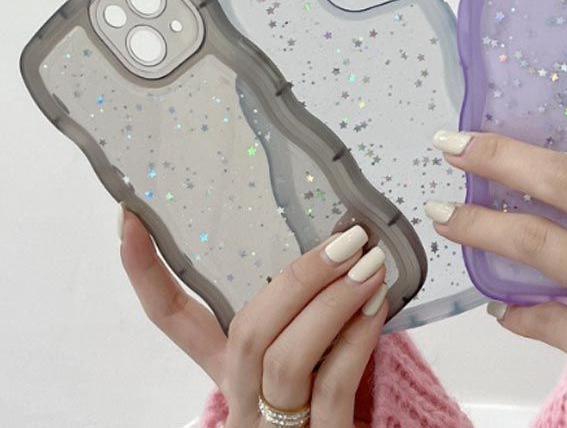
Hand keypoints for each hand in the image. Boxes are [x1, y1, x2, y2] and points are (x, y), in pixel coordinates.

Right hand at [119, 214, 387, 427]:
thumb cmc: (328, 390)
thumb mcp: (305, 347)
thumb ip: (306, 307)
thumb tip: (336, 238)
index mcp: (231, 368)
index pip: (173, 319)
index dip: (148, 272)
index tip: (130, 218)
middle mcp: (242, 399)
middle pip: (245, 332)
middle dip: (296, 279)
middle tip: (345, 238)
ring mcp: (274, 427)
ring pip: (285, 358)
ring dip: (332, 301)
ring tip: (370, 263)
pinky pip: (332, 385)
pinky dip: (357, 338)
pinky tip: (377, 304)